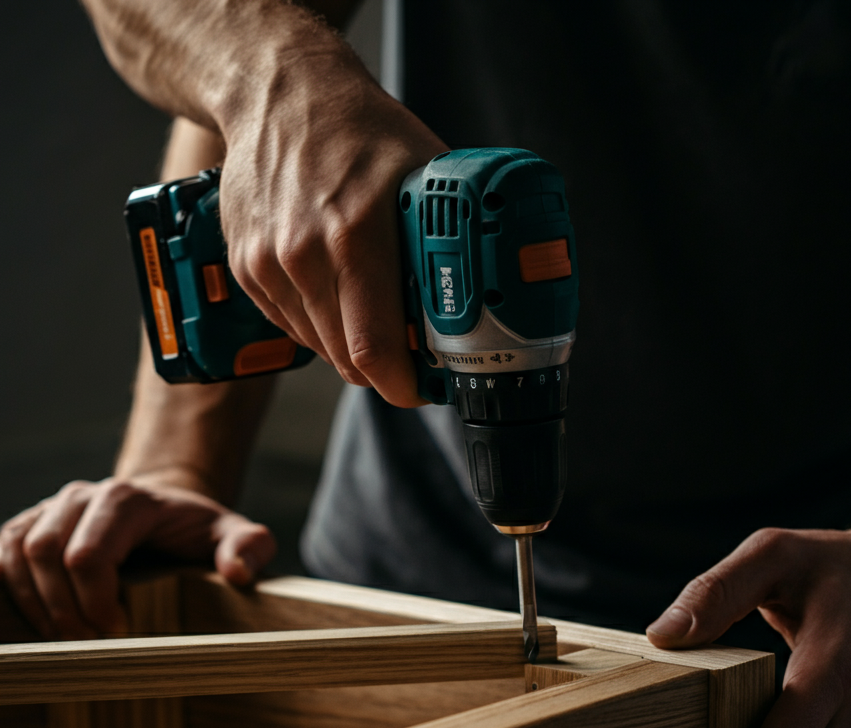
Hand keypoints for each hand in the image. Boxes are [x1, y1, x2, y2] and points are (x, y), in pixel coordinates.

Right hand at [0, 478, 274, 639]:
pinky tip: (40, 623)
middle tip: (91, 644)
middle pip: (45, 555)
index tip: (118, 631)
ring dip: (34, 606)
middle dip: (63, 609)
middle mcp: (79, 497)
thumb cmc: (197, 530)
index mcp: (126, 499)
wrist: (165, 510)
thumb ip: (248, 548)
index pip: (87, 554)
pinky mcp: (26, 527)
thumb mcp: (234, 535)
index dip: (94, 601)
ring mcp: (47, 510)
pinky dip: (10, 593)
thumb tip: (237, 573)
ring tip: (69, 639)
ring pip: (14, 555)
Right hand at [218, 49, 446, 405]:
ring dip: (352, 348)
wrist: (278, 91)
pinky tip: (340, 293)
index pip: (374, 348)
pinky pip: (293, 327)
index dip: (403, 384)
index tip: (424, 388)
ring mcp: (268, 264)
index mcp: (354, 234)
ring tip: (377, 316)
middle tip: (412, 356)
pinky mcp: (247, 269)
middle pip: (348, 359)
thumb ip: (447, 236)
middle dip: (386, 369)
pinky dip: (321, 327)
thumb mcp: (424, 171)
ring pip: (321, 349)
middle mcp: (303, 255)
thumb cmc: (358, 128)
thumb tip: (479, 295)